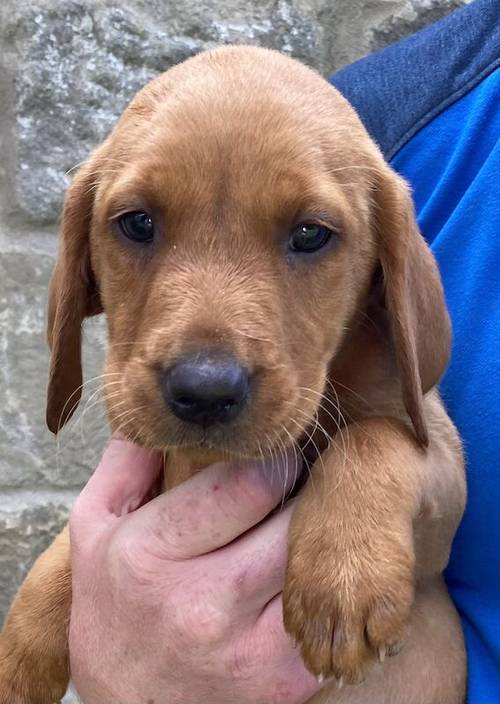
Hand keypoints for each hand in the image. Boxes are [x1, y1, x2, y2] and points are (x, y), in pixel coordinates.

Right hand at [69, 439, 318, 703]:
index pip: (250, 480)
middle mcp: (200, 604)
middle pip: (294, 518)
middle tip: (298, 485)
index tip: (273, 455)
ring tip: (303, 524)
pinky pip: (326, 613)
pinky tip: (304, 576)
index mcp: (149, 553)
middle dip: (301, 493)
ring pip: (317, 563)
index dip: (272, 458)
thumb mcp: (94, 527)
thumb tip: (161, 408)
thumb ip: (126, 461)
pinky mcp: (284, 683)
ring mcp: (246, 650)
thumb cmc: (113, 606)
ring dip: (318, 536)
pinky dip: (323, 587)